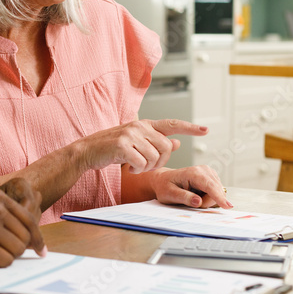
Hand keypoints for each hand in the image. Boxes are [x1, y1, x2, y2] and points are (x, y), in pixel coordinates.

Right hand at [0, 177, 45, 266]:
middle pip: (26, 236)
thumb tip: (31, 233)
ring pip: (17, 250)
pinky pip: (5, 261)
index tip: (41, 250)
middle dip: (21, 249)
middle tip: (8, 253)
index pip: (29, 219)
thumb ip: (3, 212)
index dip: (37, 238)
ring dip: (9, 256)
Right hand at [78, 119, 207, 174]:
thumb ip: (155, 142)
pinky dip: (138, 169)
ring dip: (147, 167)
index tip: (205, 130)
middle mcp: (139, 126)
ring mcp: (130, 134)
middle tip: (146, 166)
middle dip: (160, 161)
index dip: (189, 127)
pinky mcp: (122, 144)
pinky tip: (129, 168)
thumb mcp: (136, 143)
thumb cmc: (112, 148)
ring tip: (135, 166)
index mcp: (145, 124)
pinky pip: (142, 162)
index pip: (172, 123)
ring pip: (155, 156)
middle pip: (166, 147)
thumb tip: (177, 142)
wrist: (87, 151)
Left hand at [147, 166, 231, 208]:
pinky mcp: (211, 178)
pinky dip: (209, 197)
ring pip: (218, 193)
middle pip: (216, 191)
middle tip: (192, 202)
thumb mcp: (170, 194)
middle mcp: (204, 170)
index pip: (210, 186)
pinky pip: (217, 192)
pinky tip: (198, 195)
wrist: (163, 180)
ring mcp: (209, 173)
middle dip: (207, 202)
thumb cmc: (165, 186)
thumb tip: (198, 201)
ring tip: (193, 197)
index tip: (228, 206)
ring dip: (208, 200)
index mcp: (193, 173)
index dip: (219, 197)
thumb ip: (184, 197)